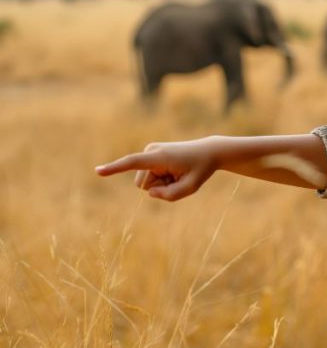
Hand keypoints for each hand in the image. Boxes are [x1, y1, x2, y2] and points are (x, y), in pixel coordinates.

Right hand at [95, 138, 217, 200]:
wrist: (208, 152)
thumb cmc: (201, 169)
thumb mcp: (191, 187)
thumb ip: (170, 196)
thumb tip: (149, 193)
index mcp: (159, 157)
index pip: (132, 163)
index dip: (115, 168)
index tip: (97, 171)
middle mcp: (151, 151)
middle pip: (144, 185)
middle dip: (160, 187)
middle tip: (179, 177)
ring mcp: (150, 152)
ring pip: (145, 184)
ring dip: (162, 183)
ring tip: (177, 173)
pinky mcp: (150, 155)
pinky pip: (149, 178)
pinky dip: (162, 180)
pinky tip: (174, 171)